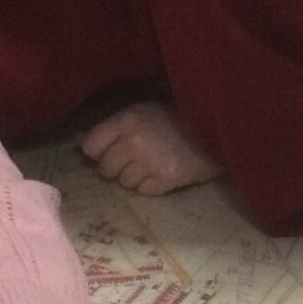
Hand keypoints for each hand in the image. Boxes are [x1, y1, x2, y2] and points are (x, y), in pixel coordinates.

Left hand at [77, 101, 224, 196]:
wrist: (218, 128)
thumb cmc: (180, 118)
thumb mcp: (146, 111)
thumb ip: (118, 127)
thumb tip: (85, 144)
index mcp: (127, 119)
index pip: (91, 146)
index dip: (98, 152)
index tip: (107, 153)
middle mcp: (134, 141)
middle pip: (106, 169)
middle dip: (116, 168)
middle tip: (134, 161)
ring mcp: (149, 162)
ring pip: (124, 183)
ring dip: (135, 178)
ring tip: (153, 166)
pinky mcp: (165, 180)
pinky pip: (144, 192)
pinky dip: (151, 187)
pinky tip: (163, 174)